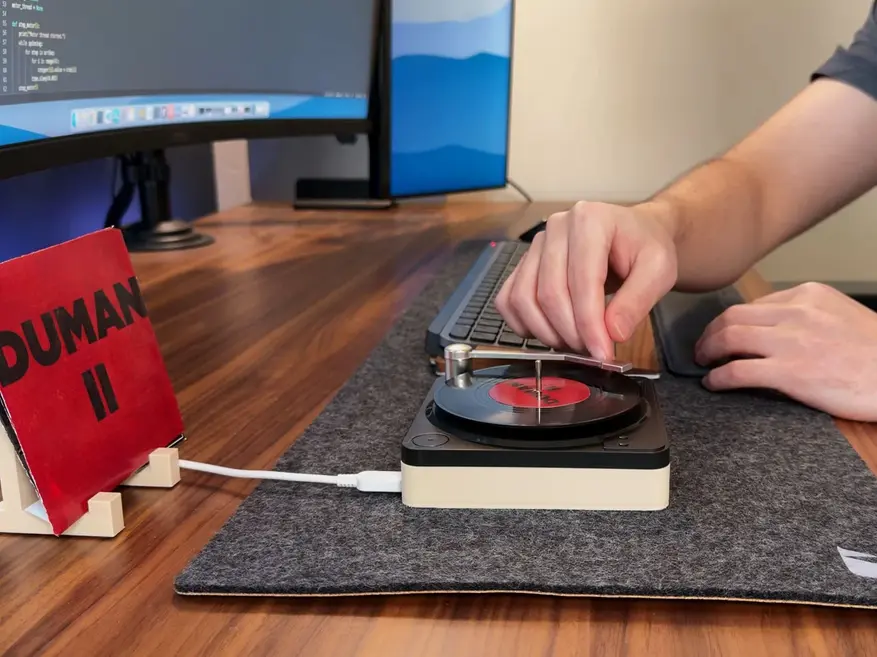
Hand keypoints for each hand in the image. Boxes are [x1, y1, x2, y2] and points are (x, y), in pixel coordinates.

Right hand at [494, 201, 677, 359]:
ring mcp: (536, 245)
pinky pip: (508, 298)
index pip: (582, 281)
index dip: (590, 324)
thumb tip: (612, 333)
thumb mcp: (658, 270)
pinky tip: (548, 333)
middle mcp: (556, 227)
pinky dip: (522, 323)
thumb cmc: (644, 247)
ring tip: (573, 344)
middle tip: (591, 352)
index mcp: (590, 220)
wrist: (632, 233)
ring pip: (523, 298)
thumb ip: (638, 300)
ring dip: (546, 332)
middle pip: (549, 292)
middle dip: (570, 332)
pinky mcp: (524, 262)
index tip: (602, 354)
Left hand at [695, 282, 876, 420]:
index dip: (732, 321)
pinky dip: (718, 377)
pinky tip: (714, 383)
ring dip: (708, 351)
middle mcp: (797, 312)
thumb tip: (773, 328)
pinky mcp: (790, 372)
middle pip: (733, 317)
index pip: (755, 304)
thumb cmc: (875, 353)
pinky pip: (738, 370)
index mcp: (809, 295)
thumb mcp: (842, 316)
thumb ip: (807, 316)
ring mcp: (792, 341)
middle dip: (711, 333)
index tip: (723, 333)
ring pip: (729, 338)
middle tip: (703, 349)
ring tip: (704, 363)